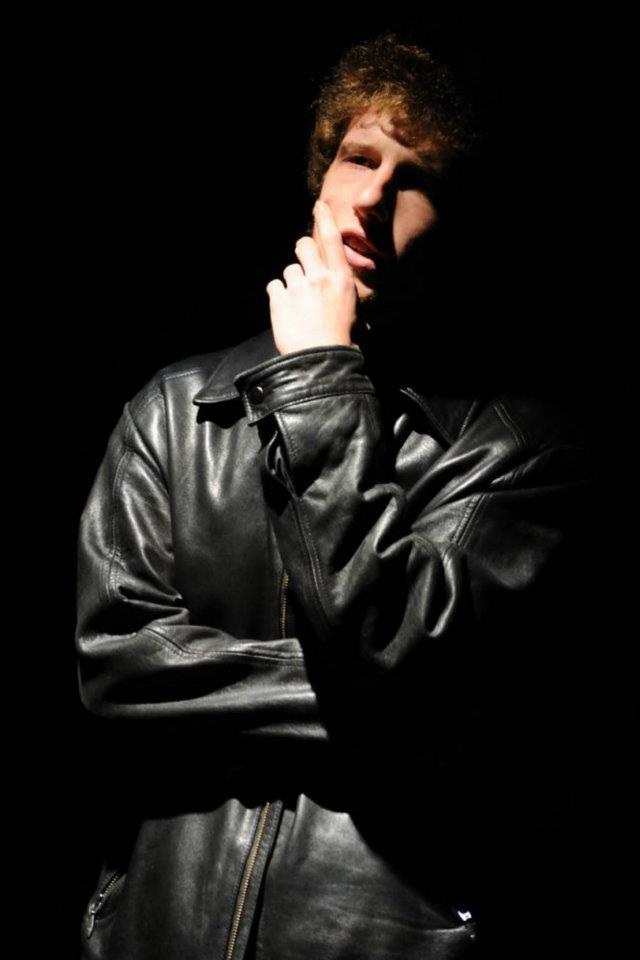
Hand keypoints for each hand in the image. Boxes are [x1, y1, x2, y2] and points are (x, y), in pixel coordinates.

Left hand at [266, 200, 359, 354]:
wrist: (322, 363)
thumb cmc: (343, 343)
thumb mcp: (355, 315)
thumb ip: (345, 297)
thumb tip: (348, 298)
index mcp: (341, 279)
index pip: (332, 239)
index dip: (324, 218)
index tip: (318, 206)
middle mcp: (320, 277)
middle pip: (303, 245)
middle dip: (301, 253)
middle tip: (303, 271)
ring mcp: (298, 287)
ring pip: (288, 269)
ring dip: (291, 283)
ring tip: (297, 305)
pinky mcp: (279, 300)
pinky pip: (274, 286)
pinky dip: (277, 296)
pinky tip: (286, 311)